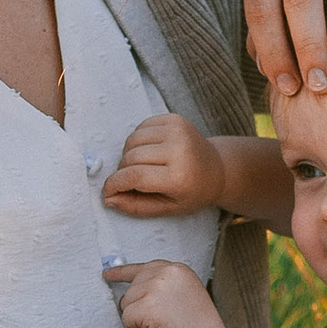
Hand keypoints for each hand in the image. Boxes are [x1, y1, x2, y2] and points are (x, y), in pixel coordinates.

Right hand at [102, 111, 224, 216]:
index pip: (134, 176)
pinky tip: (149, 151)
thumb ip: (135, 206)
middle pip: (130, 157)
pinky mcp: (174, 119)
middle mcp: (179, 149)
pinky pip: (140, 127)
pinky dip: (138, 141)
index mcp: (179, 176)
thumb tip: (108, 198)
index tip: (108, 191)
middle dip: (122, 171)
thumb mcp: (167, 208)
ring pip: (132, 140)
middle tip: (130, 181)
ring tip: (141, 166)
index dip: (114, 184)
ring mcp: (177, 130)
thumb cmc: (192, 192)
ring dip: (129, 155)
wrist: (218, 169)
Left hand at [104, 257, 224, 327]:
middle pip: (133, 288)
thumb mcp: (186, 296)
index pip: (144, 268)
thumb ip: (165, 287)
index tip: (109, 274)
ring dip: (139, 321)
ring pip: (127, 304)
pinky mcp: (147, 305)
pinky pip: (126, 318)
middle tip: (160, 323)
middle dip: (140, 308)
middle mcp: (167, 273)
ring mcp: (156, 288)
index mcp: (178, 270)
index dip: (124, 273)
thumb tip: (138, 290)